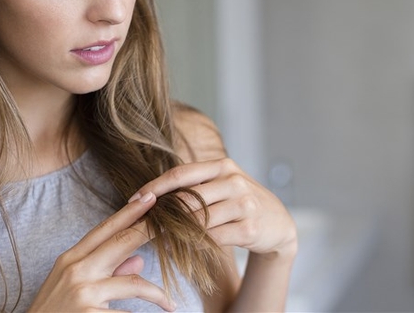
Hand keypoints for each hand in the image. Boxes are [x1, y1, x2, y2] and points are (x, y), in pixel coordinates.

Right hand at [28, 193, 175, 311]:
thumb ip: (107, 272)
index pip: (104, 229)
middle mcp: (76, 270)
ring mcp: (83, 293)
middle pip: (121, 242)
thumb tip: (140, 259)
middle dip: (150, 230)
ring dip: (157, 294)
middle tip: (174, 222)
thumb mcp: (74, 287)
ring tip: (170, 303)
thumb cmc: (55, 312)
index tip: (150, 197)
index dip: (130, 212)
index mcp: (71, 259)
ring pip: (134, 282)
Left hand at [133, 158, 296, 256]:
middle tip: (142, 223)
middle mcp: (234, 182)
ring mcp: (244, 205)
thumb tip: (152, 194)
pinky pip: (213, 238)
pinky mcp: (249, 228)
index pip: (181, 173)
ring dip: (174, 231)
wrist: (277, 222)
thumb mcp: (222, 184)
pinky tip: (179, 248)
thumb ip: (194, 185)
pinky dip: (192, 245)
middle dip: (162, 213)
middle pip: (187, 198)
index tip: (135, 198)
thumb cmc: (239, 201)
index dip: (155, 186)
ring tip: (156, 238)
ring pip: (199, 220)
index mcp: (222, 166)